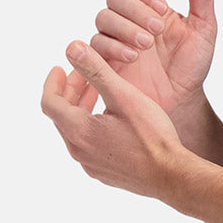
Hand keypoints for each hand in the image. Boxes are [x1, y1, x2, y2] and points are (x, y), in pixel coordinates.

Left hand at [41, 41, 187, 200]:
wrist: (172, 175)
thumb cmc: (152, 135)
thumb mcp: (124, 96)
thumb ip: (97, 70)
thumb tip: (72, 47)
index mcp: (79, 131)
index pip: (50, 103)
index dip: (52, 83)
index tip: (60, 68)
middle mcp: (79, 151)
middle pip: (62, 116)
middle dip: (71, 92)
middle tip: (83, 75)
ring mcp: (91, 165)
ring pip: (76, 131)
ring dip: (82, 109)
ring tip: (98, 93)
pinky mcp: (105, 173)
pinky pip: (89, 146)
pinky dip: (92, 127)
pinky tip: (113, 120)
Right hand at [91, 0, 216, 119]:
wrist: (182, 100)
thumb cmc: (192, 64)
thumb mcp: (204, 28)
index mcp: (151, 7)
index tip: (163, 9)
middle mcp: (129, 19)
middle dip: (134, 10)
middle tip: (155, 30)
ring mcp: (115, 39)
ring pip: (103, 18)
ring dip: (124, 28)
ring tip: (145, 45)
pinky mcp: (103, 61)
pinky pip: (95, 46)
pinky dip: (113, 48)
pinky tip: (133, 57)